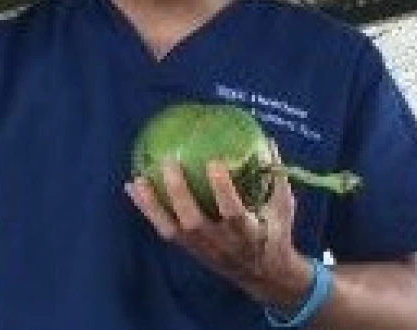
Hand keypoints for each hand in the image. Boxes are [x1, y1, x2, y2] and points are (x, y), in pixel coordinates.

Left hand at [125, 141, 308, 303]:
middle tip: (169, 162)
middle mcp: (221, 242)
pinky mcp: (188, 248)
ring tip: (138, 179)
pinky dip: (146, 208)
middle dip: (179, 193)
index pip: (234, 213)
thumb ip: (275, 175)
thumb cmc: (275, 233)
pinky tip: (132, 187)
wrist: (265, 277)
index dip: (223, 190)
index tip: (214, 163)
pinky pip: (163, 229)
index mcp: (248, 232)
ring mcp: (201, 247)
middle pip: (194, 221)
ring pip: (172, 228)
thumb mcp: (284, 206)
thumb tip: (266, 139)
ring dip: (153, 204)